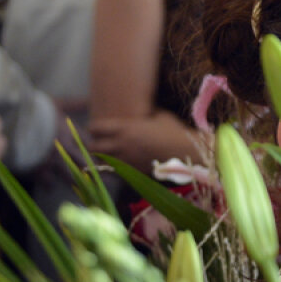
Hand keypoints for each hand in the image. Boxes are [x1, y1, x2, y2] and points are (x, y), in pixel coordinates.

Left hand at [87, 110, 201, 169]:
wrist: (187, 152)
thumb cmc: (174, 131)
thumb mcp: (159, 115)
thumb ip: (146, 114)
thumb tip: (144, 109)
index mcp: (125, 128)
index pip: (96, 128)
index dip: (93, 128)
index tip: (95, 128)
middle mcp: (122, 145)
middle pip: (94, 148)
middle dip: (94, 145)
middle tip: (98, 143)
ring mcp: (128, 160)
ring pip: (103, 162)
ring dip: (104, 158)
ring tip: (107, 155)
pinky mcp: (136, 172)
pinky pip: (118, 171)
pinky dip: (116, 167)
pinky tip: (121, 164)